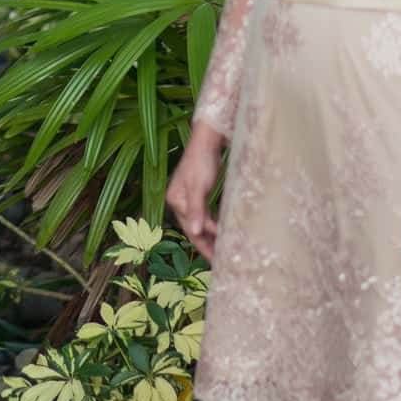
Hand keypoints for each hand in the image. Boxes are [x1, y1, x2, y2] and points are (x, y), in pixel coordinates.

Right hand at [166, 123, 224, 250]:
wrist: (207, 140)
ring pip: (200, 223)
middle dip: (207, 245)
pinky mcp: (198, 192)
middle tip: (221, 260)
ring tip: (223, 249)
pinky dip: (213, 223)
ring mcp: (188, 197)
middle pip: (194, 229)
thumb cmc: (202, 162)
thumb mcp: (199, 187)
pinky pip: (205, 214)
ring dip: (210, 236)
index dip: (204, 245)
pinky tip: (222, 229)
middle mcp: (179, 202)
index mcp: (177, 202)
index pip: (191, 230)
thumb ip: (197, 210)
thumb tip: (195, 232)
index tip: (217, 260)